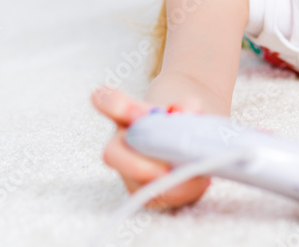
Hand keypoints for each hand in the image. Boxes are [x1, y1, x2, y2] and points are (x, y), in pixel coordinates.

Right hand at [91, 86, 209, 209]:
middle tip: (163, 169)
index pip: (106, 101)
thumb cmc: (182, 122)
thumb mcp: (188, 108)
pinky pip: (155, 197)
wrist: (189, 143)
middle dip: (135, 164)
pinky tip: (192, 181)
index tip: (139, 113)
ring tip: (186, 175)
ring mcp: (130, 172)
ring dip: (161, 183)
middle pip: (111, 154)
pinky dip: (178, 190)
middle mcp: (122, 145)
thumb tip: (186, 113)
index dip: (113, 105)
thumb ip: (188, 105)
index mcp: (127, 117)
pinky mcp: (144, 192)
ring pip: (133, 183)